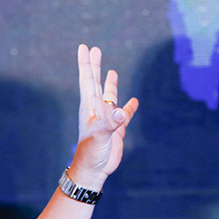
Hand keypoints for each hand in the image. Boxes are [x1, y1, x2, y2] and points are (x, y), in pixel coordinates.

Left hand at [69, 44, 138, 187]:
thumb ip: (111, 123)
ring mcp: (108, 119)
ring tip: (112, 71)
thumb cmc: (92, 153)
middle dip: (95, 66)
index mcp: (90, 108)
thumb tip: (122, 111)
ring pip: (110, 97)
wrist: (94, 171)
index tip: (85, 47)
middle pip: (96, 83)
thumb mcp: (101, 136)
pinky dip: (129, 107)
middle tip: (95, 49)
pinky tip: (134, 101)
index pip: (87, 80)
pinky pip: (124, 115)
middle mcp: (98, 110)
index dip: (86, 63)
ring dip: (111, 84)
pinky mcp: (116, 130)